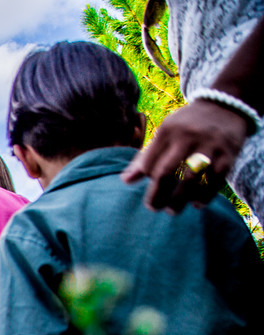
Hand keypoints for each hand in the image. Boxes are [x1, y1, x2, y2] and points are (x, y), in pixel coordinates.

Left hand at [122, 99, 250, 211]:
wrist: (225, 105)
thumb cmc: (186, 126)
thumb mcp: (165, 133)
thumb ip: (145, 157)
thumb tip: (125, 181)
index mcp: (167, 131)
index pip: (149, 164)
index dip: (147, 178)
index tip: (151, 185)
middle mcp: (187, 137)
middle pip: (165, 173)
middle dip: (156, 196)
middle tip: (153, 208)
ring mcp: (209, 147)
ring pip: (189, 180)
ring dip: (178, 201)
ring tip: (171, 210)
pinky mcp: (228, 156)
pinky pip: (214, 182)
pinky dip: (204, 196)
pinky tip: (196, 204)